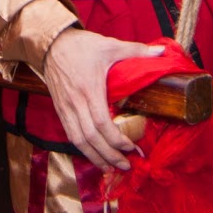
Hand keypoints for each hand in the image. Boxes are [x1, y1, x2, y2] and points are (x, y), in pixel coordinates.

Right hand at [39, 27, 165, 171]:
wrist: (51, 44)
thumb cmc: (82, 46)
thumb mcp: (110, 45)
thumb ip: (136, 50)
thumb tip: (162, 52)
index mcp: (89, 89)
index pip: (101, 123)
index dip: (116, 139)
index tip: (131, 147)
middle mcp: (75, 103)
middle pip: (90, 138)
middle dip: (109, 155)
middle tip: (125, 165)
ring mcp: (65, 108)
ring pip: (78, 141)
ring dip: (94, 157)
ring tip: (111, 168)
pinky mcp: (60, 110)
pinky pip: (71, 135)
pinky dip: (83, 149)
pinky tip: (94, 156)